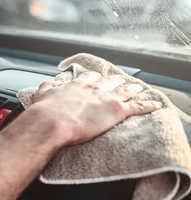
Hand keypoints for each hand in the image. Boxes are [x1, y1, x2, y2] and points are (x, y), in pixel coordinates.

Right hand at [29, 71, 161, 145]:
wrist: (51, 122)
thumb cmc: (45, 112)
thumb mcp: (42, 95)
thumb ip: (48, 87)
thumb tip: (51, 82)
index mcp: (77, 85)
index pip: (89, 77)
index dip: (94, 77)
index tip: (95, 77)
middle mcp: (93, 88)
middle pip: (109, 81)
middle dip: (115, 81)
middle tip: (120, 81)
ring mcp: (106, 98)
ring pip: (125, 90)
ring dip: (133, 89)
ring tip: (138, 88)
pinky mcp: (117, 110)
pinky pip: (137, 106)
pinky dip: (147, 105)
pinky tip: (155, 105)